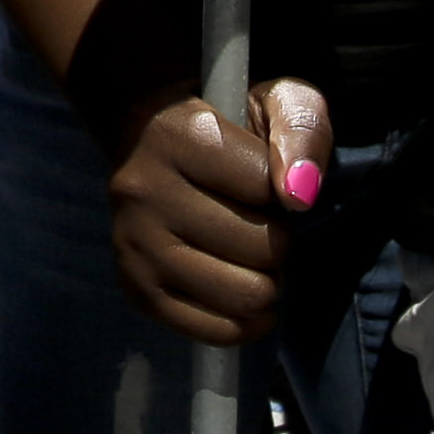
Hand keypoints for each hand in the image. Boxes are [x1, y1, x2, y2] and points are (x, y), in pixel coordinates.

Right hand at [103, 76, 330, 345]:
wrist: (156, 143)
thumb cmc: (232, 125)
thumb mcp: (276, 102)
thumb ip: (301, 130)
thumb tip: (299, 196)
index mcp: (175, 134)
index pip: (266, 187)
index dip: (283, 187)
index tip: (263, 177)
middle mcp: (141, 189)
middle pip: (260, 247)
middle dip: (278, 239)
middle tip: (261, 221)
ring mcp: (132, 244)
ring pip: (243, 294)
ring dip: (266, 281)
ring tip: (252, 256)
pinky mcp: (135, 288)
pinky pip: (214, 332)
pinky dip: (245, 322)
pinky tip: (244, 293)